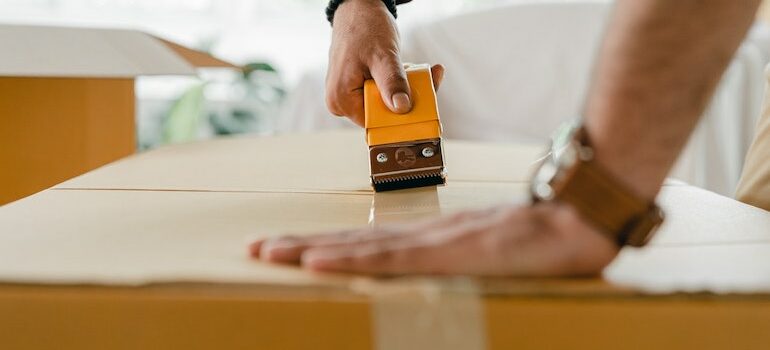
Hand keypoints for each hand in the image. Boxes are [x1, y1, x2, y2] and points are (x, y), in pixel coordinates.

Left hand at [249, 202, 618, 276]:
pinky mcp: (448, 252)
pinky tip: (318, 260)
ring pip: (359, 246)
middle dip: (300, 244)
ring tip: (268, 252)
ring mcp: (433, 241)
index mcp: (432, 238)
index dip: (325, 244)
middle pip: (351, 240)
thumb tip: (440, 269)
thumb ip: (464, 258)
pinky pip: (390, 258)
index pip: (368, 242)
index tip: (289, 248)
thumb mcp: (493, 253)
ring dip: (309, 248)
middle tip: (255, 247)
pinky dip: (350, 259)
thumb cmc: (542, 240)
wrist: (579, 220)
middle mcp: (424, 235)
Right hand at [327, 0, 444, 125]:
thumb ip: (392, 82)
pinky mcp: (359, 89)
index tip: (427, 100)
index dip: (403, 115)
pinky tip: (411, 69)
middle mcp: (341, 103)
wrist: (358, 9)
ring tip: (422, 70)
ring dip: (408, 89)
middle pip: (384, 114)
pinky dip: (401, 83)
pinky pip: (384, 94)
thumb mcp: (382, 56)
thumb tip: (402, 108)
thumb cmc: (365, 28)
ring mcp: (349, 96)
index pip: (377, 122)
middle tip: (431, 77)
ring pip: (387, 104)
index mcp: (341, 101)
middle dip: (409, 98)